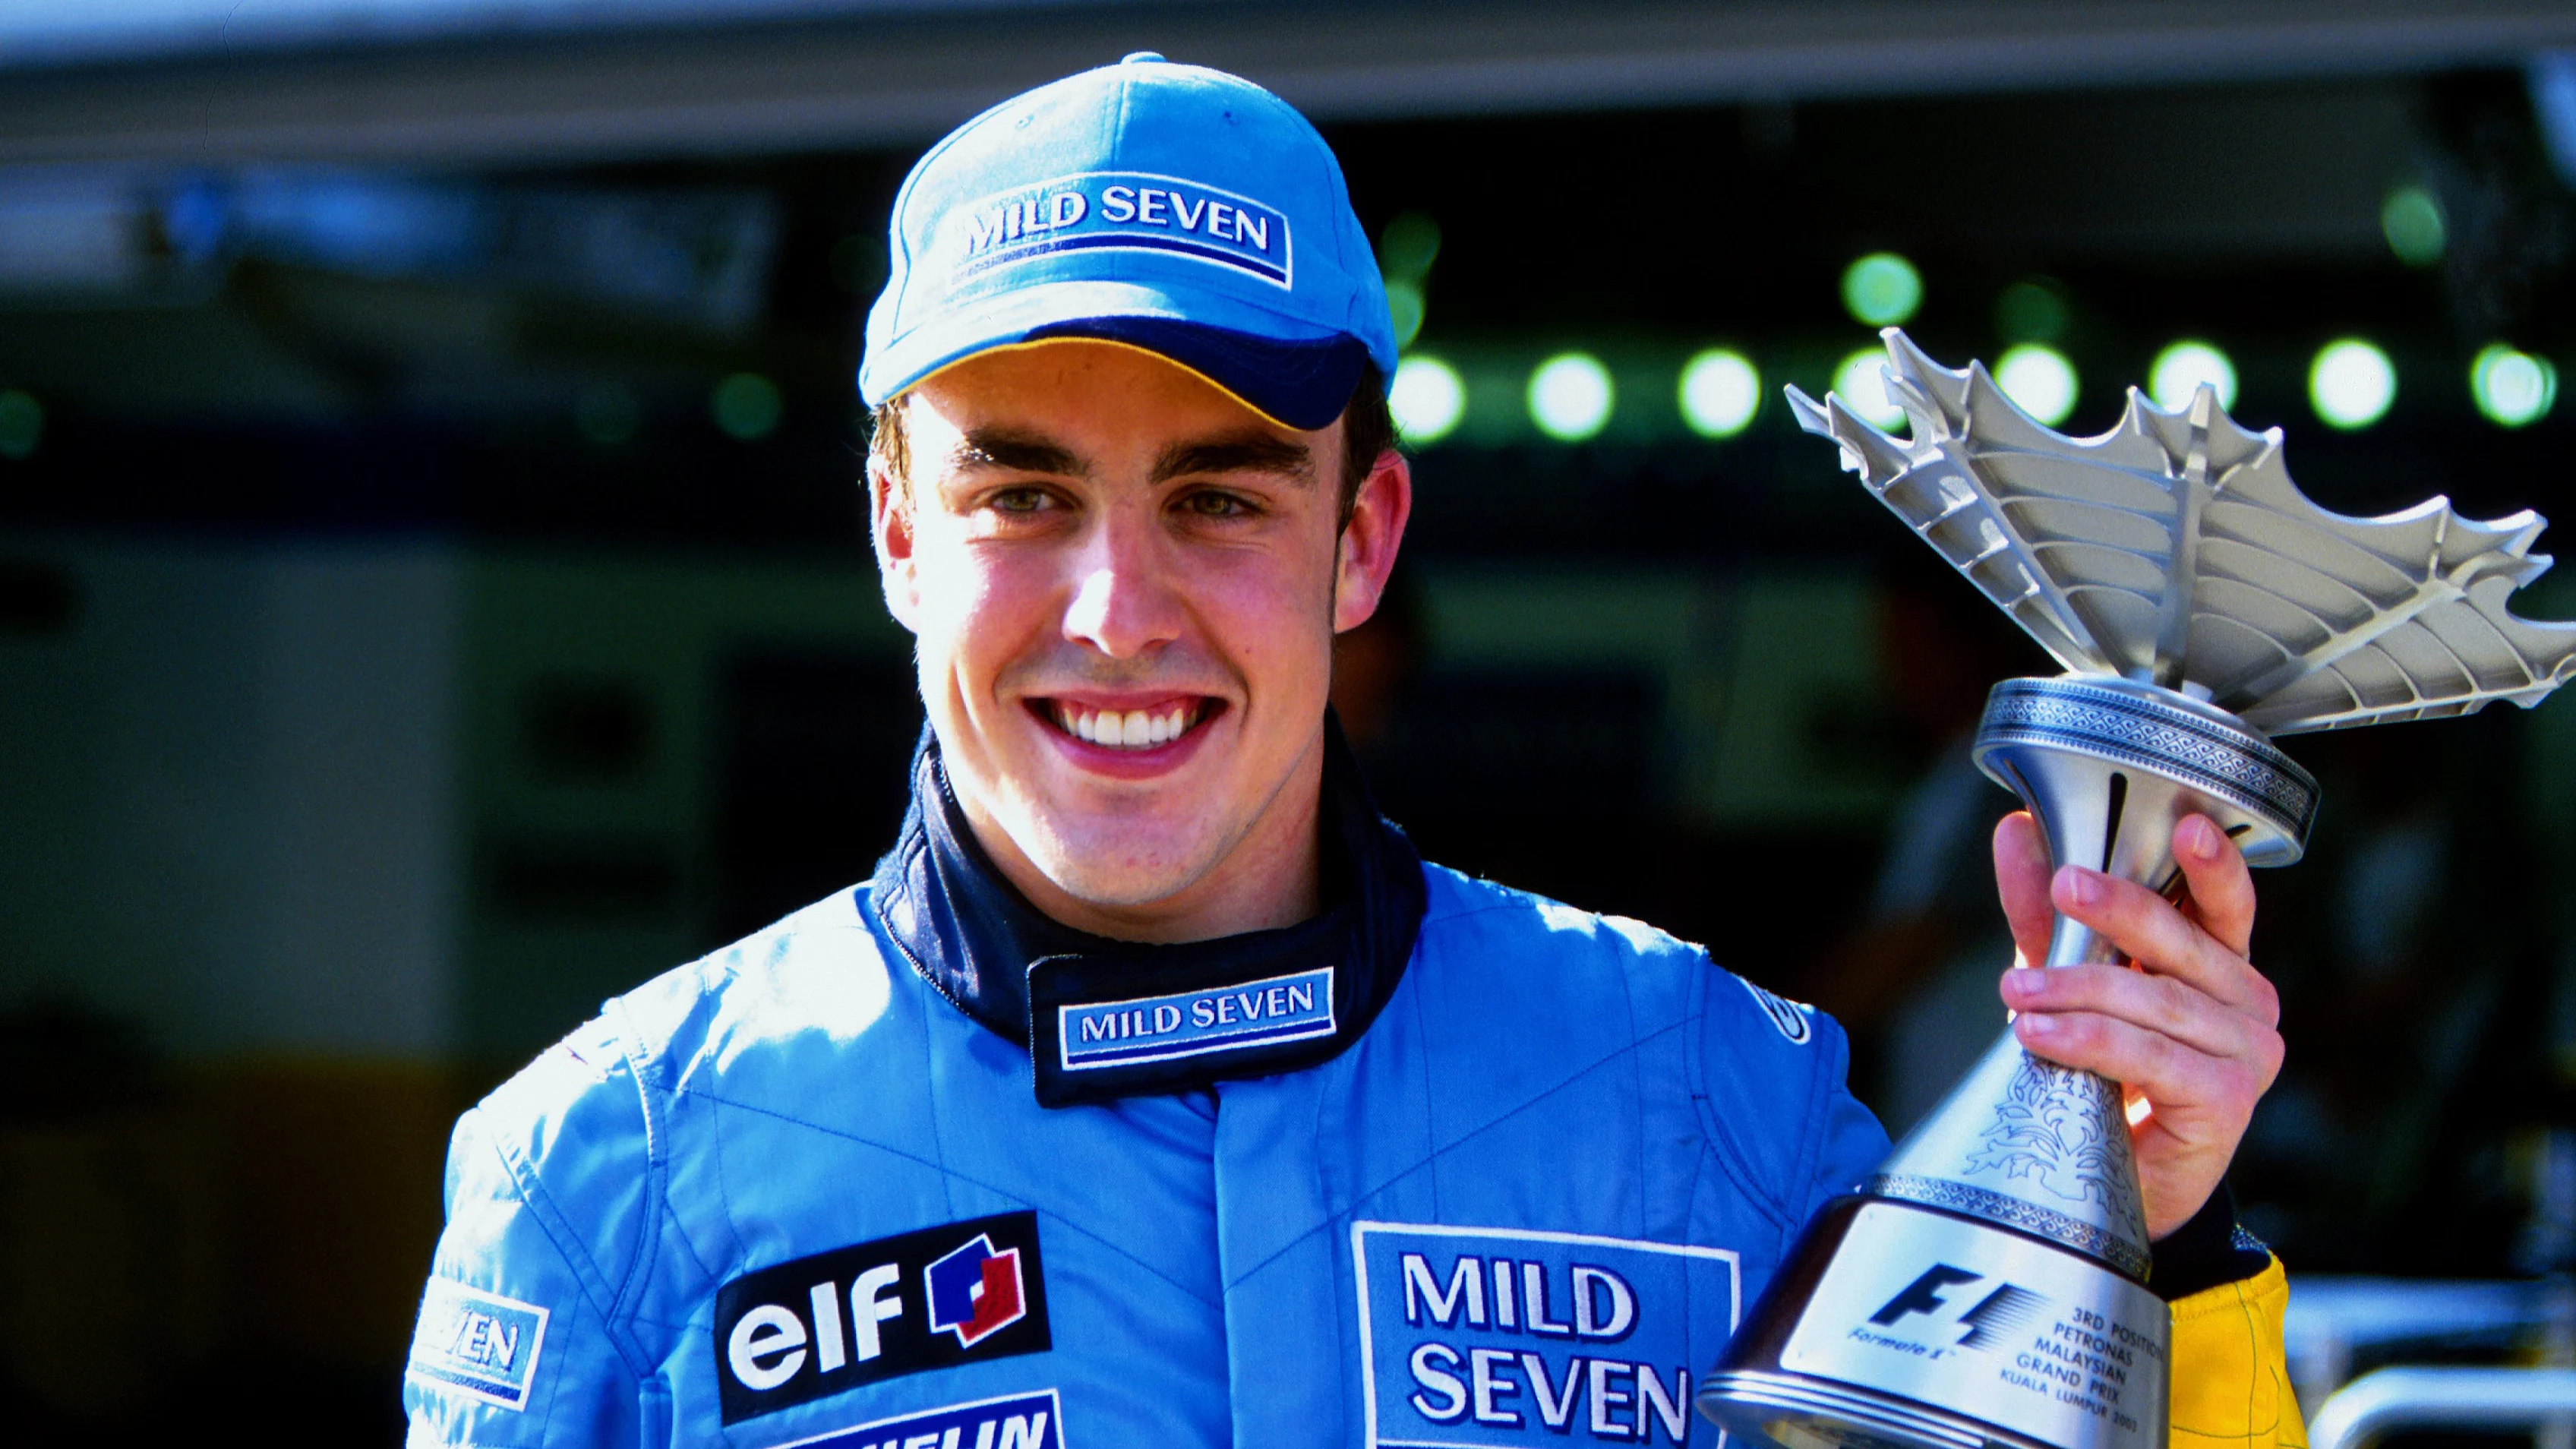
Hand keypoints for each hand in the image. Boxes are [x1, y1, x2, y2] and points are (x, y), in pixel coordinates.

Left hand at [1991, 811, 2283, 1241]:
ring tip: (2016, 990)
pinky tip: (2042, 1036)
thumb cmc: (2104, 1071)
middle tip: (2061, 885)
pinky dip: (2091, 1043)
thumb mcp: (2070, 981)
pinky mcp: (2228, 1101)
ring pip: (2157, 1002)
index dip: (2214, 865)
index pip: (2226, 903)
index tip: (2188, 825)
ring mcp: (2248, 1053)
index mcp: (2219, 963)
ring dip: (2079, 990)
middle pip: (2181, 942)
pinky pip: (2153, 1058)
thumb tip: (2017, 832)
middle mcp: (2247, 1002)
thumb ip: (2048, 914)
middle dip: (2116, 911)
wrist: (2113, 1179)